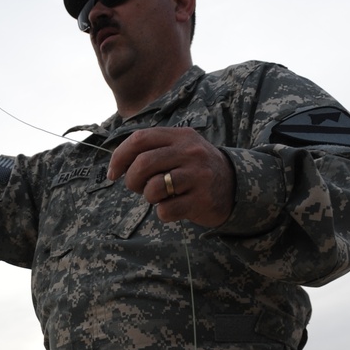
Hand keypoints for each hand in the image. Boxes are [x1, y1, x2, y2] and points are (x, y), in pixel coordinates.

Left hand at [106, 127, 234, 227]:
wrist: (235, 185)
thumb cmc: (195, 169)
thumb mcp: (180, 149)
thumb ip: (152, 149)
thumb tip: (117, 164)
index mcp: (180, 137)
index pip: (140, 139)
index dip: (119, 156)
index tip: (113, 173)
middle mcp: (190, 152)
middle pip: (143, 163)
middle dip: (131, 180)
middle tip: (136, 188)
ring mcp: (197, 176)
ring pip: (153, 188)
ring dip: (149, 197)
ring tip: (161, 196)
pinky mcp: (201, 200)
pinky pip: (166, 210)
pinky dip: (164, 213)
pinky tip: (175, 207)